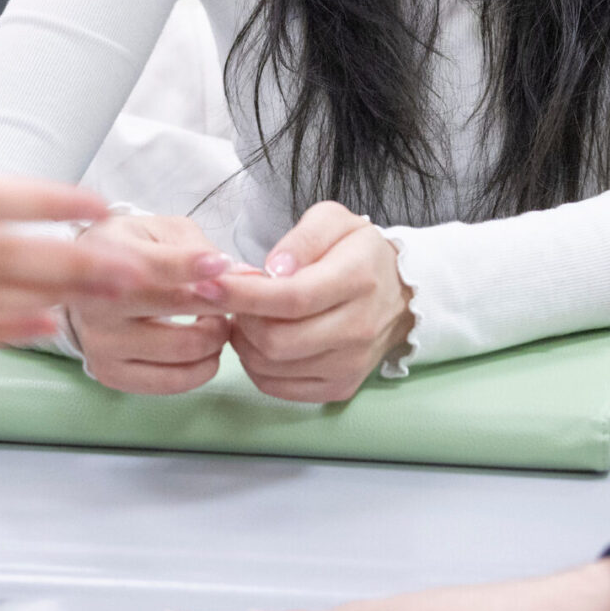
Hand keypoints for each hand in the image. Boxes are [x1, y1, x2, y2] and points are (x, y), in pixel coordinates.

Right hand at [67, 213, 239, 394]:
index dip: (192, 265)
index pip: (154, 264)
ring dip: (216, 337)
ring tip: (216, 323)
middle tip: (231, 298)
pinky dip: (202, 367)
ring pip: (183, 350)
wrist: (88, 286)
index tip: (222, 265)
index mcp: (103, 256)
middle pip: (176, 307)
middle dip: (219, 302)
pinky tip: (203, 348)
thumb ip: (198, 248)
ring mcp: (101, 344)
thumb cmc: (134, 253)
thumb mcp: (161, 231)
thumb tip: (243, 274)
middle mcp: (96, 304)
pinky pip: (173, 382)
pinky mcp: (111, 375)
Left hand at [207, 203, 411, 402]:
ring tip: (248, 317)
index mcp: (358, 280)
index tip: (208, 285)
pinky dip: (257, 366)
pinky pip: (280, 388)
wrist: (401, 295)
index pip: (292, 298)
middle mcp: (358, 328)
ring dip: (245, 343)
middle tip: (234, 300)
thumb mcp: (336, 222)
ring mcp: (350, 364)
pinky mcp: (340, 387)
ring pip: (272, 367)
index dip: (244, 295)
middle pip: (277, 341)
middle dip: (241, 320)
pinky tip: (259, 342)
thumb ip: (303, 238)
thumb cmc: (359, 254)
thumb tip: (273, 271)